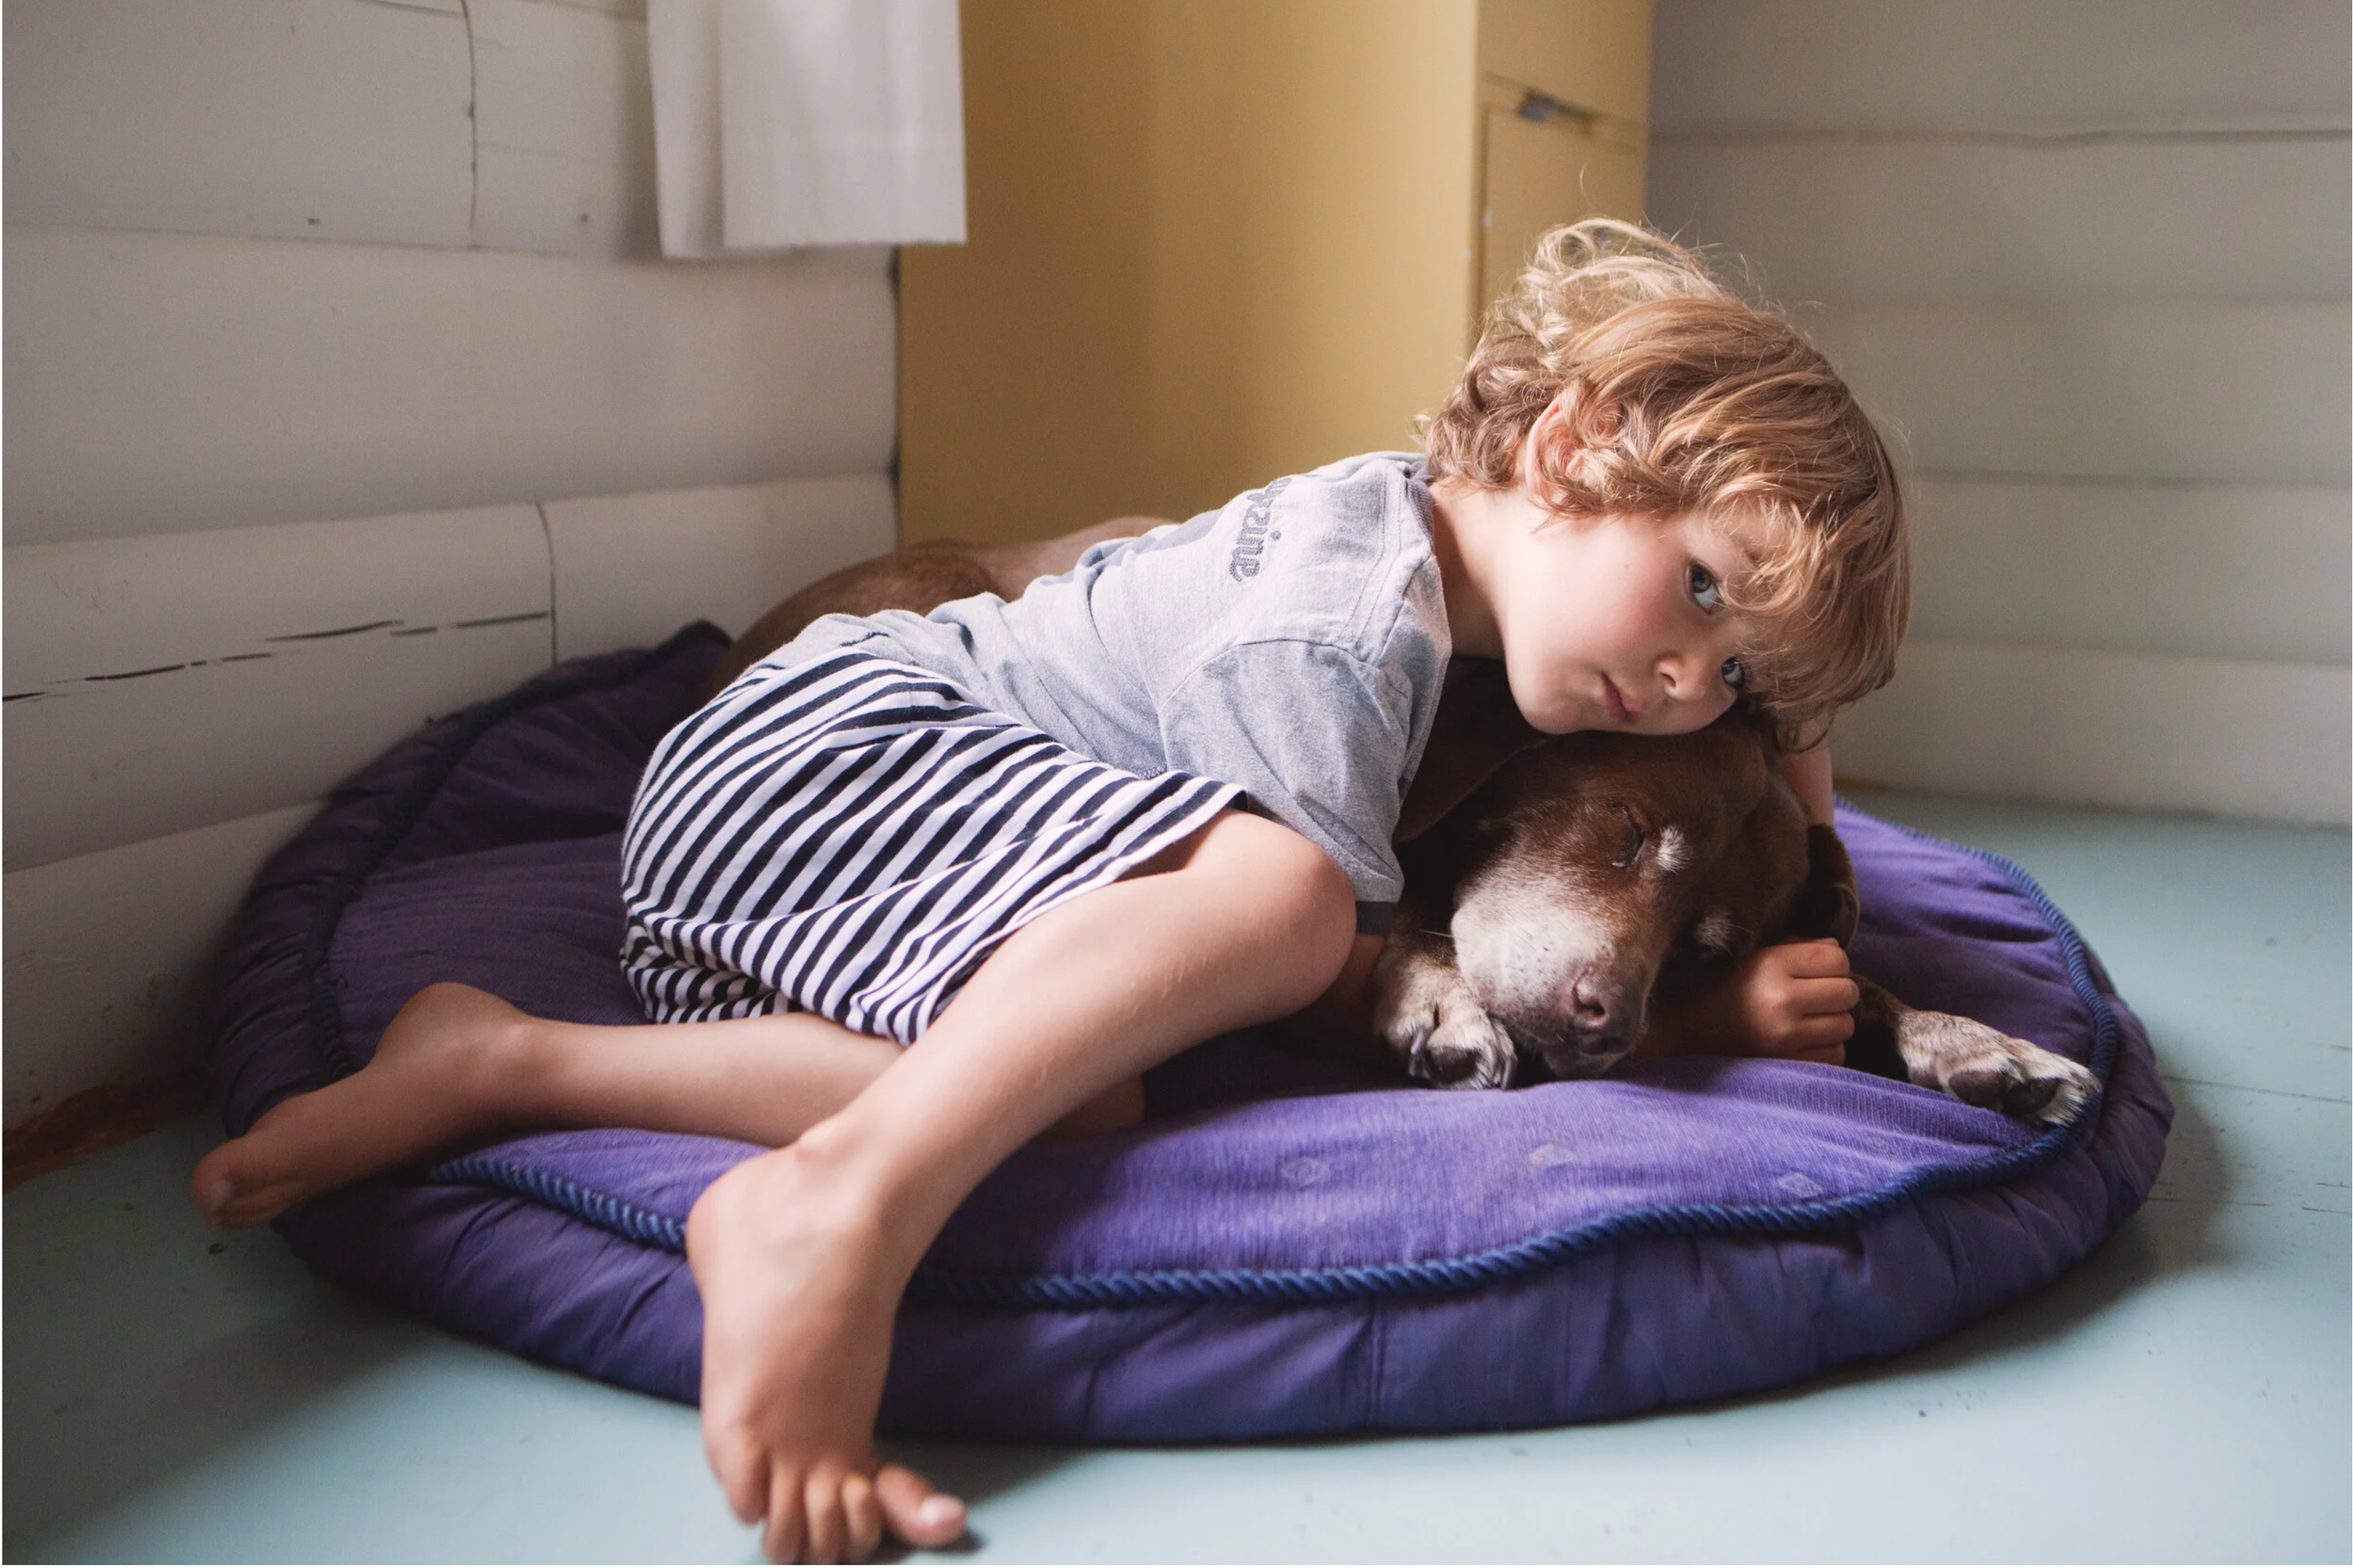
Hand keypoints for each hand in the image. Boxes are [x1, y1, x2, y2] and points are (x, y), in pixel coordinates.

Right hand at [1686, 939, 1857, 1064]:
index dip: (1832, 963)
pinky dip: (1825, 1048)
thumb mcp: (1751, 956)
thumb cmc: (1719, 988)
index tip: (1815, 971)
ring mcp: (1785, 1037)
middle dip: (1836, 992)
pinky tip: (1802, 1042)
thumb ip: (1792, 947)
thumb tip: (1834, 947)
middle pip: (1847, 991)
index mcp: (1770, 965)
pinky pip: (1835, 1055)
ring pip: (1845, 1025)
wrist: (1681, 1033)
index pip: (1836, 958)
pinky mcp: (1787, 1065)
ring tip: (1808, 1020)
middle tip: (1815, 997)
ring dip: (1832, 1022)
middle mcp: (1781, 1000)